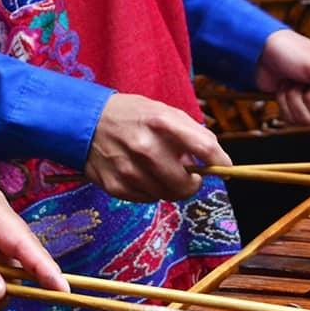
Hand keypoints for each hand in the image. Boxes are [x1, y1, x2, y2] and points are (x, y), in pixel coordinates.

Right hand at [85, 93, 230, 202]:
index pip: (203, 147)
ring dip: (171, 187)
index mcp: (160, 121)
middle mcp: (144, 145)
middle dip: (193, 183)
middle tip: (191, 176)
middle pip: (185, 183)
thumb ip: (191, 133)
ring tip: (162, 172)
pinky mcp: (115, 185)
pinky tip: (144, 176)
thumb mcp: (162, 111)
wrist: (84, 121)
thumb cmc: (132, 116)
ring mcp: (128, 168)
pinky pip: (147, 199)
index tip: (225, 168)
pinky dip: (151, 191)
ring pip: (167, 195)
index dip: (220, 162)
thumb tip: (217, 160)